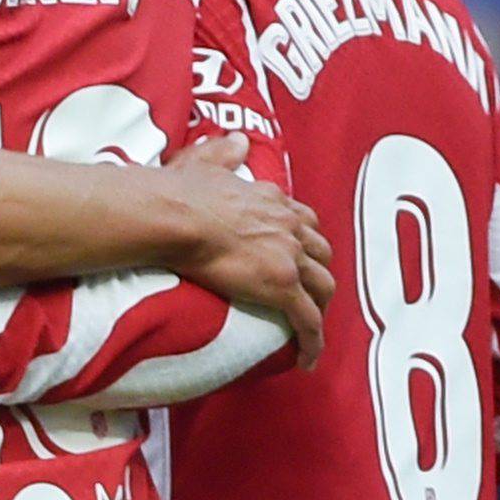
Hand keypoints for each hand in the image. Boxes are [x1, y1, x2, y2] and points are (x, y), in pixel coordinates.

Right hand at [163, 133, 332, 363]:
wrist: (176, 217)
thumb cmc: (180, 193)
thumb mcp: (204, 162)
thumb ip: (223, 152)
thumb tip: (237, 139)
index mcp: (272, 200)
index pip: (301, 220)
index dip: (303, 238)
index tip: (295, 253)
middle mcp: (289, 226)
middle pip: (321, 252)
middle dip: (318, 272)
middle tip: (306, 292)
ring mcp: (289, 257)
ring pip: (323, 286)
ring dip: (320, 306)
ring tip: (309, 328)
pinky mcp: (282, 287)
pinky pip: (308, 321)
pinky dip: (314, 341)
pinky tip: (308, 360)